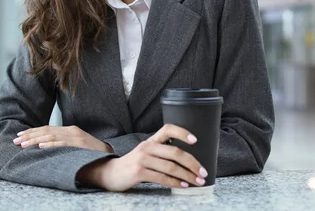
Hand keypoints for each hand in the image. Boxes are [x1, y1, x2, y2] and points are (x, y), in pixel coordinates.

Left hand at [13, 125, 113, 152]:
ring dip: (35, 140)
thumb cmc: (91, 152)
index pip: (47, 129)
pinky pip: (62, 144)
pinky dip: (50, 145)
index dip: (32, 131)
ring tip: (23, 144)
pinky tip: (40, 147)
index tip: (20, 135)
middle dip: (29, 135)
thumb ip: (64, 142)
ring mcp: (75, 137)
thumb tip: (46, 145)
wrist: (108, 154)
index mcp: (70, 130)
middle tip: (15, 140)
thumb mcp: (76, 144)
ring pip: (51, 137)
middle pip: (46, 131)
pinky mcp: (78, 145)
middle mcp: (71, 131)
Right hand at [77, 124, 207, 191]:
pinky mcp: (138, 172)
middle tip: (203, 172)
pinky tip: (183, 185)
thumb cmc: (134, 164)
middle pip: (175, 152)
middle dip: (192, 163)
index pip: (168, 129)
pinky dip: (175, 183)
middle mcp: (147, 147)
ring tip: (197, 181)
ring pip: (171, 167)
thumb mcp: (147, 153)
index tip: (195, 140)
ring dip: (187, 176)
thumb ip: (162, 152)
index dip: (182, 132)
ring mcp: (142, 159)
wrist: (111, 174)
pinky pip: (162, 178)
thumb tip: (188, 160)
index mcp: (151, 140)